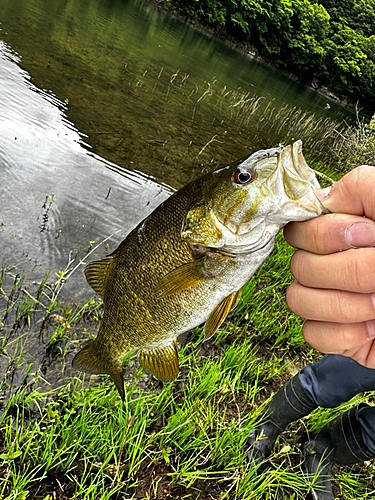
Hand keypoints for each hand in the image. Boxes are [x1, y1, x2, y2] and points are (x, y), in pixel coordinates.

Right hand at [284, 166, 374, 368]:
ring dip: (344, 305)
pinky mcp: (337, 333)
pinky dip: (345, 333)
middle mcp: (331, 262)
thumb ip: (361, 188)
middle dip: (348, 272)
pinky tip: (372, 326)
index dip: (326, 235)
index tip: (369, 236)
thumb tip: (324, 201)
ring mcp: (331, 298)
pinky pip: (313, 334)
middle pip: (298, 266)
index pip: (300, 229)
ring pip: (298, 299)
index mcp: (343, 231)